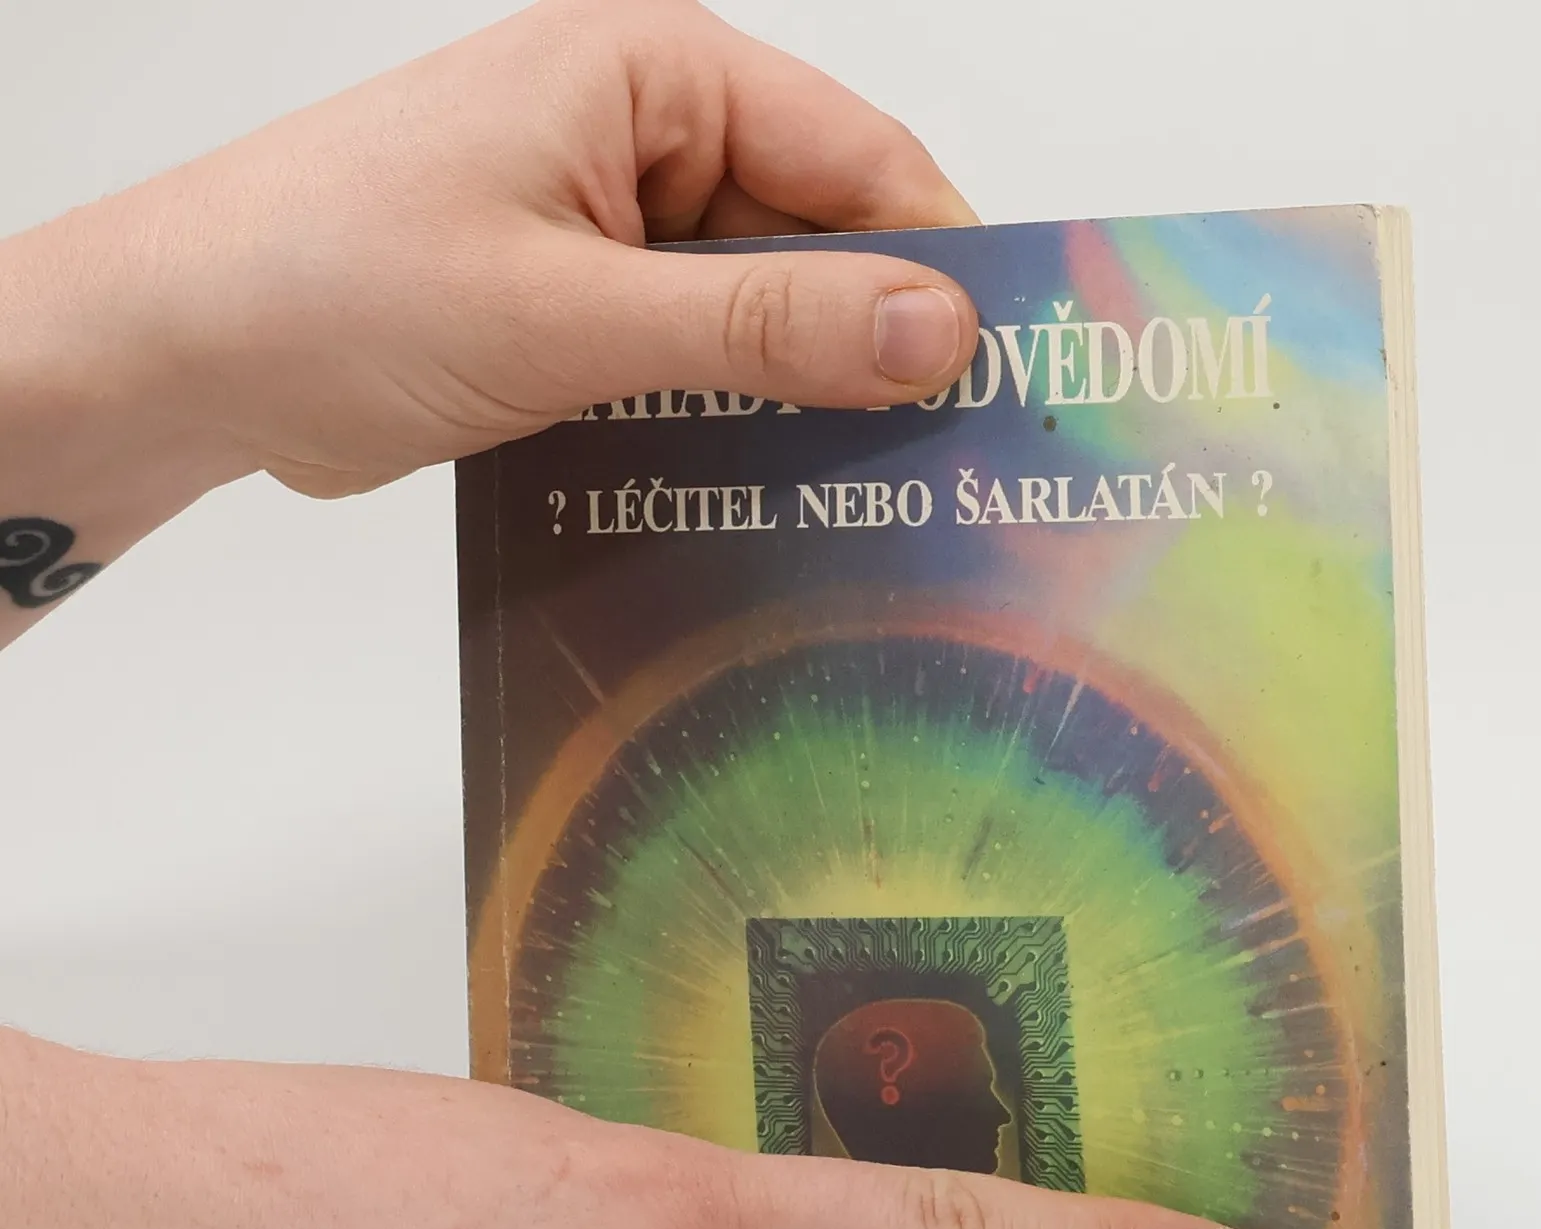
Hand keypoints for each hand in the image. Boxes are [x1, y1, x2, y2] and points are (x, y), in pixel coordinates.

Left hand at [47, 0, 981, 501]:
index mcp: (650, 72)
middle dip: (872, 342)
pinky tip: (770, 490)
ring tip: (871, 493)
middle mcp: (645, 132)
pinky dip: (735, 418)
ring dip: (802, 394)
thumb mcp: (572, 311)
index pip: (855, 154)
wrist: (187, 353)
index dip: (936, 261)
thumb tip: (932, 328)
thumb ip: (759, 326)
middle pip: (820, 235)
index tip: (1001, 373)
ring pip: (764, 311)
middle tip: (945, 461)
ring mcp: (615, 224)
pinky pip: (702, 358)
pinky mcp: (587, 305)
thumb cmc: (333, 283)